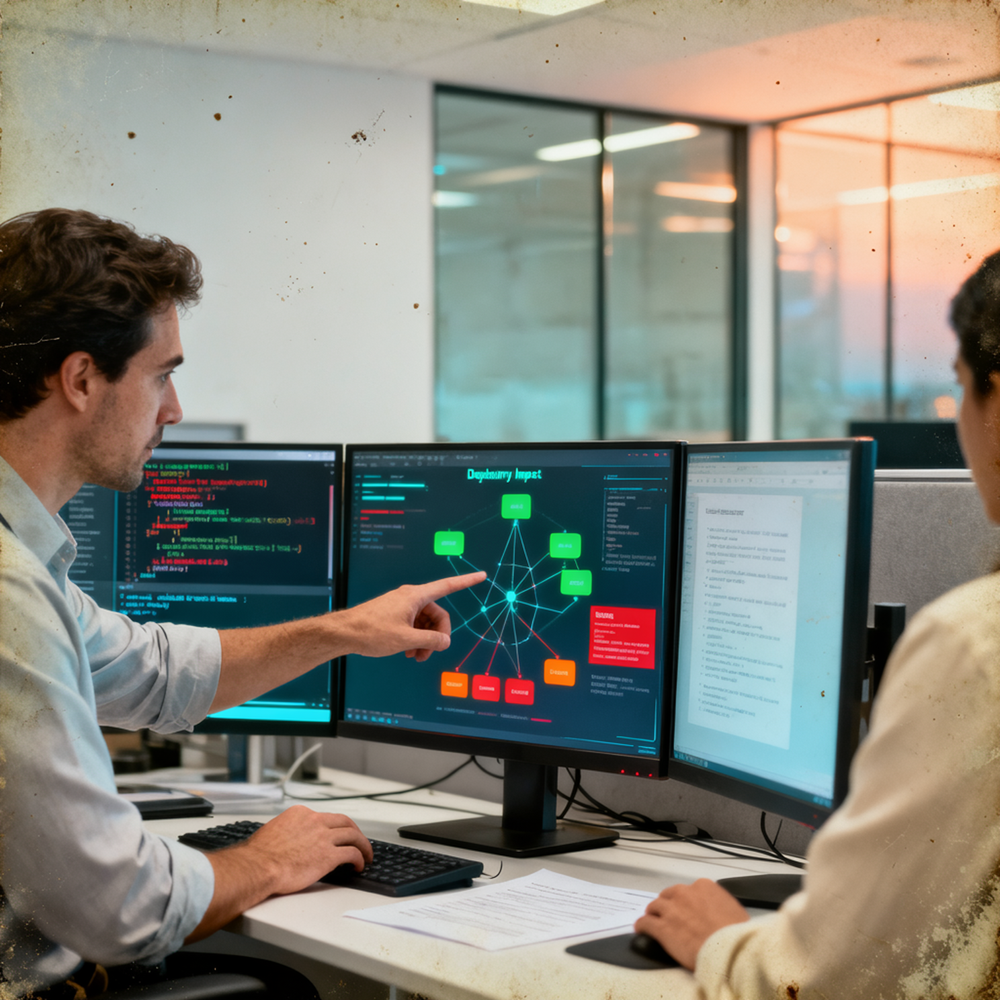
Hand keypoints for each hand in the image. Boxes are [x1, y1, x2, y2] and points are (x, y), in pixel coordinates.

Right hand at [240, 806, 372, 895]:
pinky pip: (352, 853)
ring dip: (363, 845)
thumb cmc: (259, 855)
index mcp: (301, 814)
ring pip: (353, 835)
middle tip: (359, 840)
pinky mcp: (329, 855)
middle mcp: (315, 821)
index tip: (336, 835)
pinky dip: (359, 858)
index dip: (333, 827)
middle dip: (354, 831)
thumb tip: (288, 840)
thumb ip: (287, 832)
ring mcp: (323, 837)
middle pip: (344, 822)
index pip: (324, 817)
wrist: (258, 867)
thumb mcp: (273, 832)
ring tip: (366, 855)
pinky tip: (358, 865)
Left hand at [338, 571, 486, 661]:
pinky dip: (414, 638)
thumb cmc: (372, 632)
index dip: (466, 581)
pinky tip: (407, 652)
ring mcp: (401, 606)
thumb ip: (431, 640)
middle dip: (436, 635)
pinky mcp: (394, 614)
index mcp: (415, 596)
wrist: (344, 633)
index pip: (447, 586)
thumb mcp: (406, 640)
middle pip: (436, 613)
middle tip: (428, 654)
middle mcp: (410, 597)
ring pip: (424, 622)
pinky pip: (413, 624)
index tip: (481, 575)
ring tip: (415, 657)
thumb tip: (445, 641)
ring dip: (424, 640)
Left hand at [634, 879, 748, 970]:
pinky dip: (642, 925)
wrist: (729, 951)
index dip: (686, 902)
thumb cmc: (736, 935)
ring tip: (653, 920)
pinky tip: (641, 929)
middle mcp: (685, 894)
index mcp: (704, 887)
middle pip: (669, 895)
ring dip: (654, 914)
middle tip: (671, 916)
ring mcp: (671, 910)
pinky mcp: (662, 927)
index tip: (687, 910)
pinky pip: (645, 923)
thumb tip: (719, 914)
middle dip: (669, 905)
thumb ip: (720, 906)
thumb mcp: (735, 912)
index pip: (689, 890)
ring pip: (655, 906)